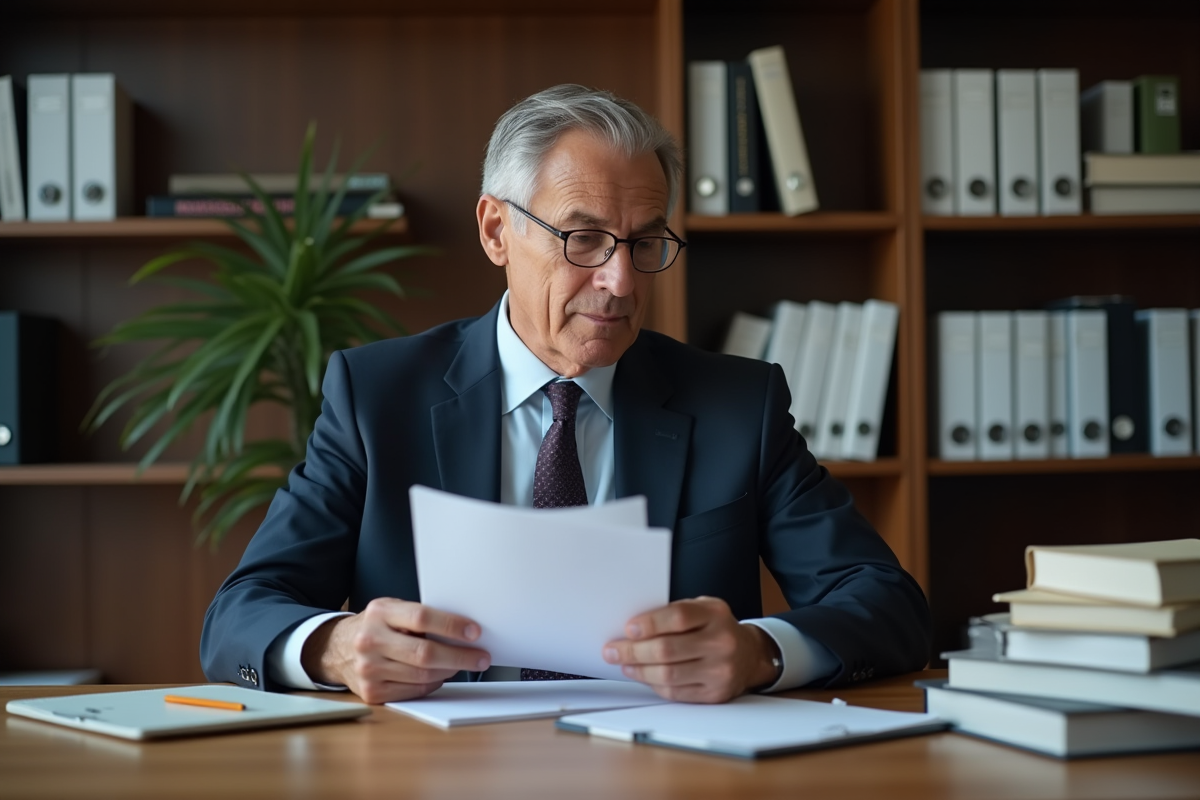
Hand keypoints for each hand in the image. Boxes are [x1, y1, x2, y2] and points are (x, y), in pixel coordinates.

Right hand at [302, 598, 490, 703]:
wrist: (337, 648)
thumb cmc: (376, 626)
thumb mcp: (391, 610)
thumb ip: (419, 617)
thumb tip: (462, 630)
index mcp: (379, 613)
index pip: (421, 618)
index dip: (451, 626)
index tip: (474, 632)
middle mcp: (370, 641)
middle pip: (424, 653)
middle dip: (460, 656)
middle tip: (481, 657)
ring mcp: (369, 669)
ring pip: (422, 675)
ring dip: (450, 671)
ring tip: (463, 664)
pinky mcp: (371, 692)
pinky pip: (414, 691)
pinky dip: (433, 683)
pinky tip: (440, 676)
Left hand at [601, 596, 779, 703]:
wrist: (749, 655)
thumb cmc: (716, 628)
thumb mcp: (703, 609)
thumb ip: (674, 614)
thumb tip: (633, 628)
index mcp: (715, 614)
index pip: (678, 617)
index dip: (650, 623)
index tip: (629, 628)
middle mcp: (721, 642)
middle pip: (668, 649)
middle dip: (633, 651)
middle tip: (613, 650)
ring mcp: (720, 671)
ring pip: (668, 675)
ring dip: (639, 670)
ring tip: (624, 664)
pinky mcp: (715, 694)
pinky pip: (676, 693)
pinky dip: (654, 685)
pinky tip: (642, 676)